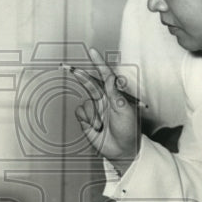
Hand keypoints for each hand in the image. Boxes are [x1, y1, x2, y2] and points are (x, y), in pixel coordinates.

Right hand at [72, 47, 141, 171]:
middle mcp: (104, 100)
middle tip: (73, 69)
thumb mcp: (125, 110)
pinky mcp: (87, 120)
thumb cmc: (129, 130)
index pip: (106, 76)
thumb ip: (115, 94)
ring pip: (86, 103)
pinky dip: (87, 120)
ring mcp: (95, 110)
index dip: (99, 63)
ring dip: (92, 115)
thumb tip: (111, 77)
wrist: (122, 150)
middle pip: (91, 84)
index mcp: (115, 96)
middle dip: (82, 77)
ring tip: (101, 126)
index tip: (92, 52)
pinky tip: (94, 127)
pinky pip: (81, 113)